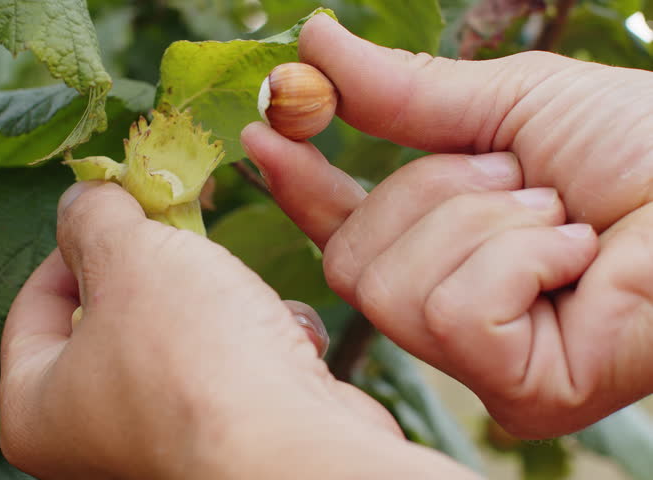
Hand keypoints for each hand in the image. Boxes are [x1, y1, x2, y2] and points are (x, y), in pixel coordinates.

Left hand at [0, 181, 476, 478]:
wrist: (296, 452)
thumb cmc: (195, 362)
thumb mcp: (129, 256)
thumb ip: (93, 218)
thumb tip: (83, 200)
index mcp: (36, 411)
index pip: (32, 309)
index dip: (72, 248)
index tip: (115, 216)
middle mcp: (90, 442)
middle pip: (113, 320)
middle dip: (160, 271)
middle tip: (184, 237)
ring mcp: (161, 446)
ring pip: (181, 340)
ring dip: (223, 303)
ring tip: (245, 297)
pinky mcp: (225, 445)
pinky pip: (230, 374)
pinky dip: (260, 345)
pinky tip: (286, 340)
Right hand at [241, 14, 652, 438]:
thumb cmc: (641, 144)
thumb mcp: (506, 103)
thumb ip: (403, 92)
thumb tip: (312, 40)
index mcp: (448, 246)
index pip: (345, 228)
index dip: (301, 186)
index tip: (263, 134)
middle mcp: (453, 311)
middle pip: (349, 262)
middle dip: (427, 195)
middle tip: (517, 177)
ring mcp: (482, 361)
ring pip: (391, 290)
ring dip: (481, 224)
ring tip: (558, 219)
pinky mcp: (517, 392)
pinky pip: (454, 315)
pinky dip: (516, 260)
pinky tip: (574, 261)